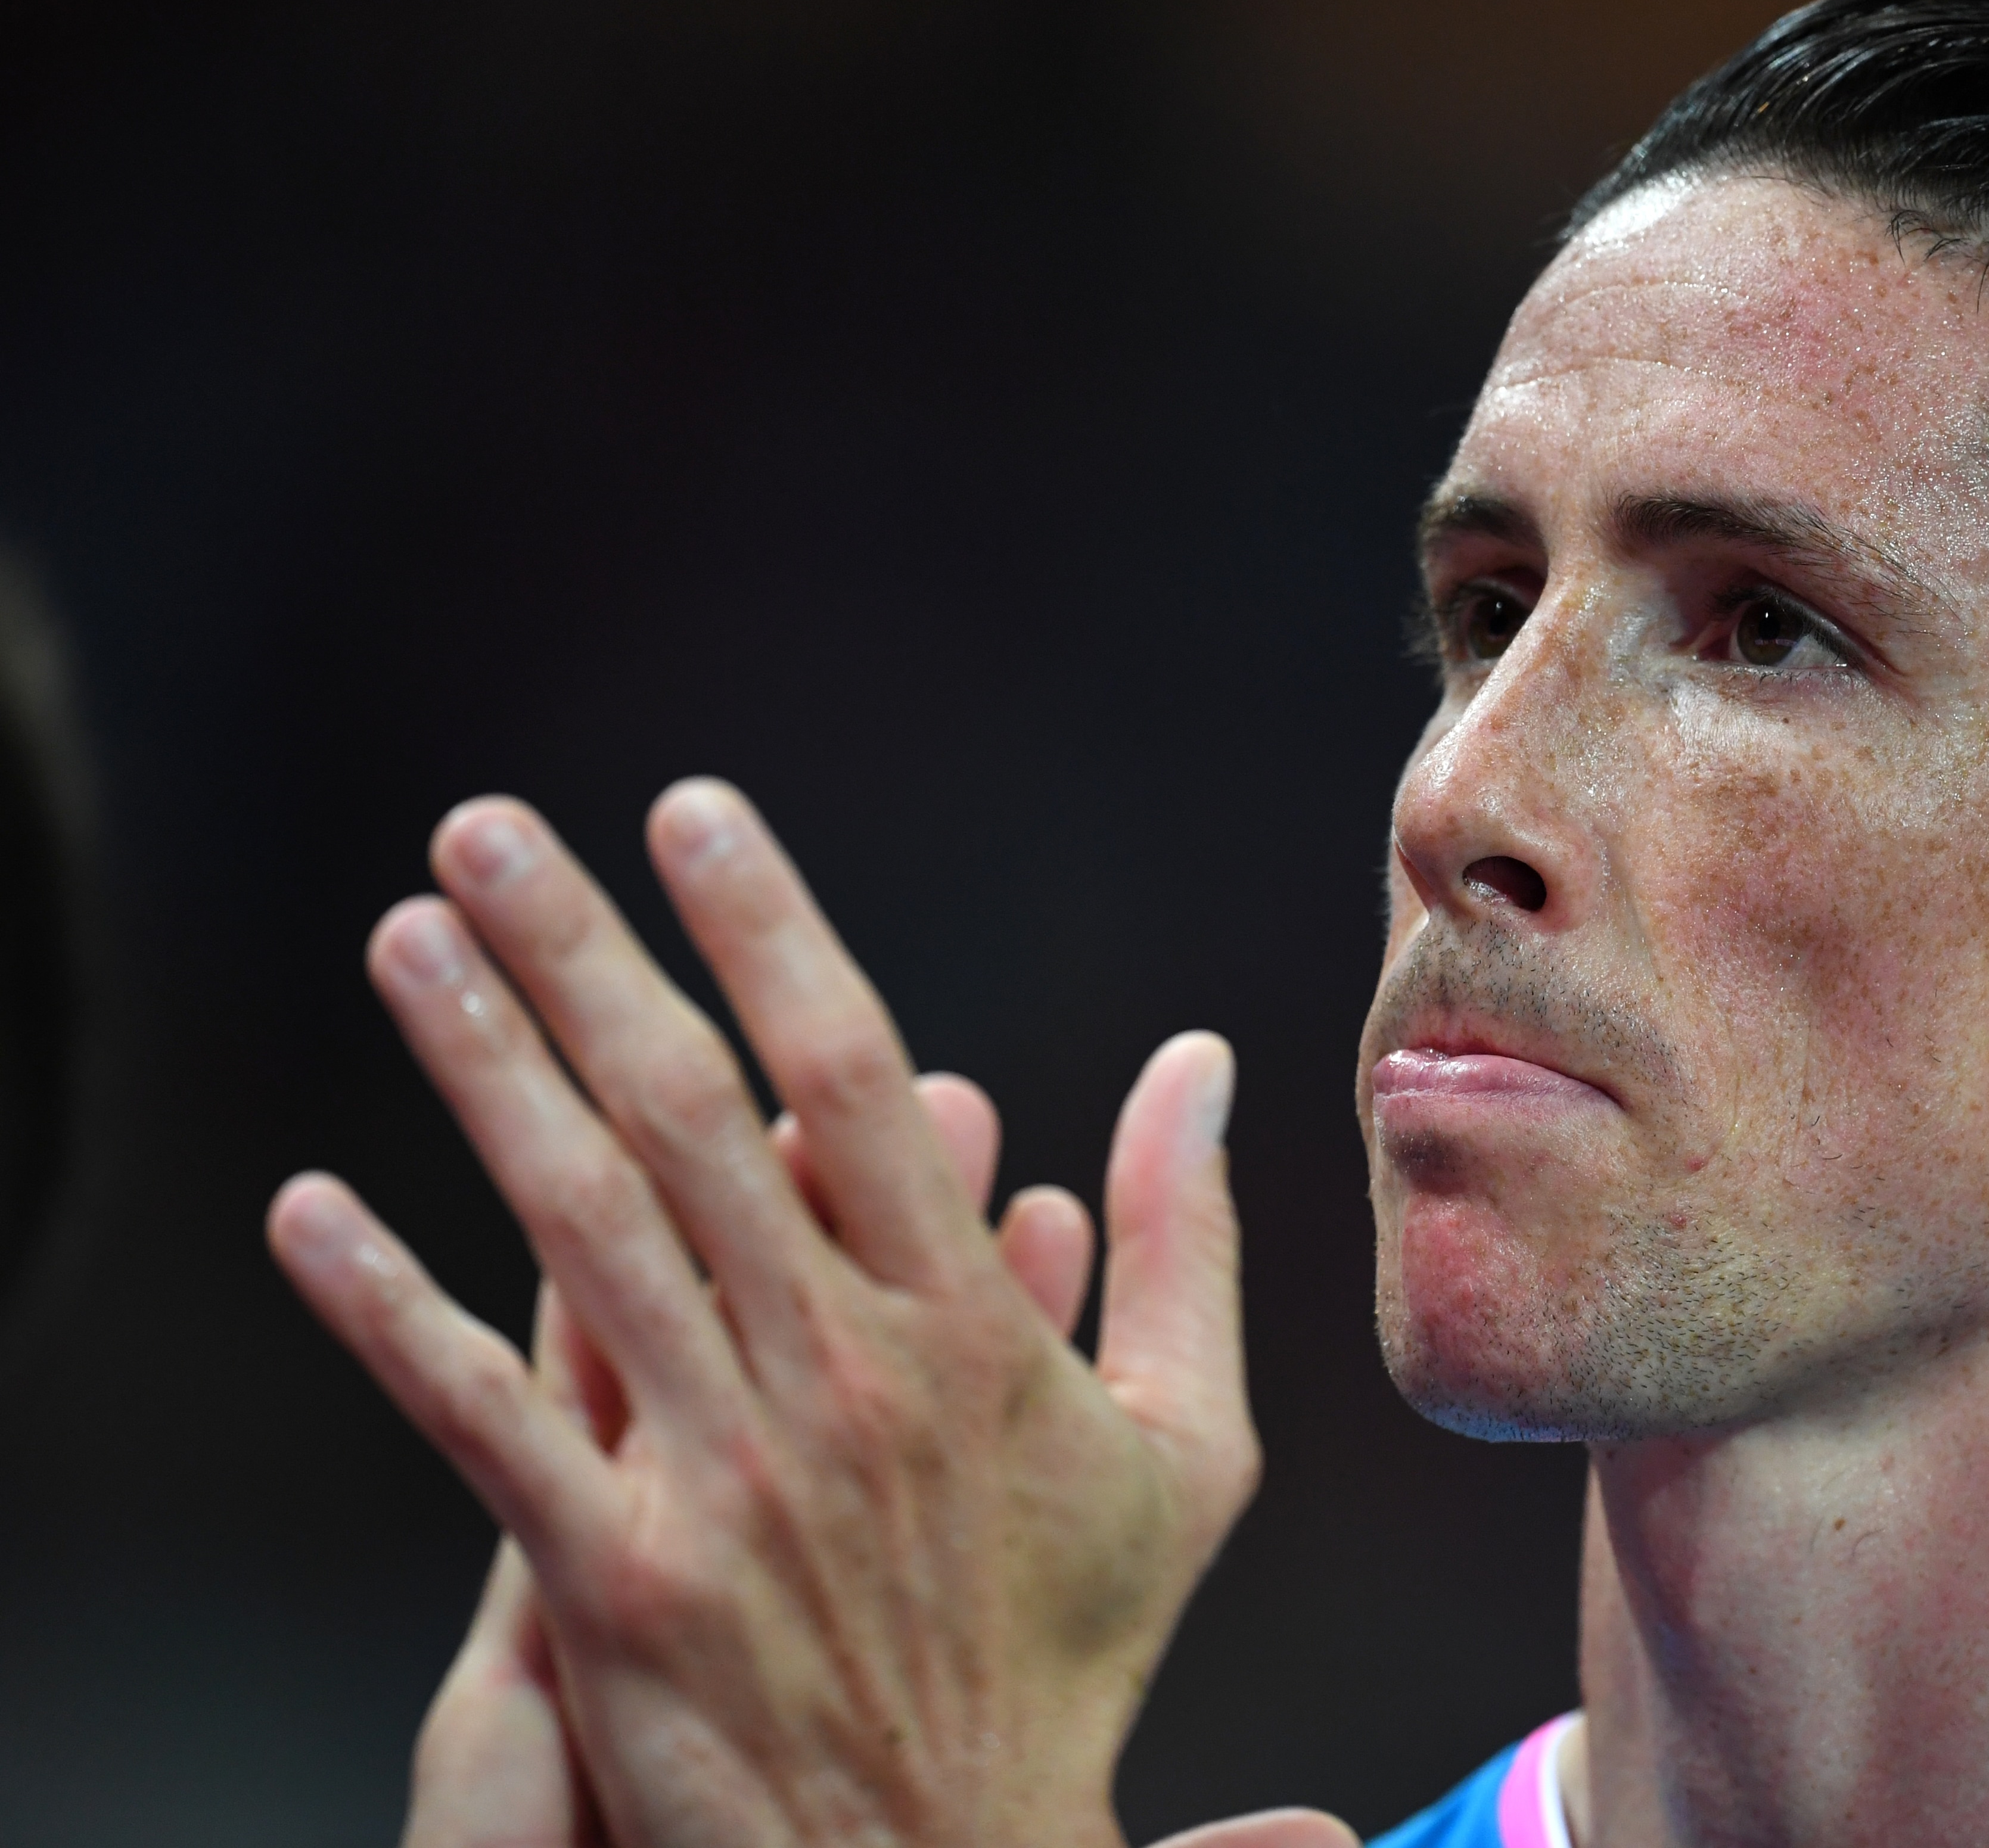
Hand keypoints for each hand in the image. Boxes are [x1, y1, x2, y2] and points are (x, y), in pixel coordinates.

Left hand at [269, 781, 1263, 1847]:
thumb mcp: (1183, 1447)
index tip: (692, 815)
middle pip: (686, 1117)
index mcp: (964, 1328)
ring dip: (480, 1072)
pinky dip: (386, 1311)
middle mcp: (833, 1375)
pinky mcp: (610, 1583)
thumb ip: (1183, 1242)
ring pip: (578, 1229)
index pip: (849, 1076)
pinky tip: (309, 1213)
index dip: (763, 930)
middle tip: (490, 831)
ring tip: (408, 945)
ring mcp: (714, 1475)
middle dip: (580, 955)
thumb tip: (1199, 1066)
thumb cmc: (1068, 1652)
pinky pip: (479, 1419)